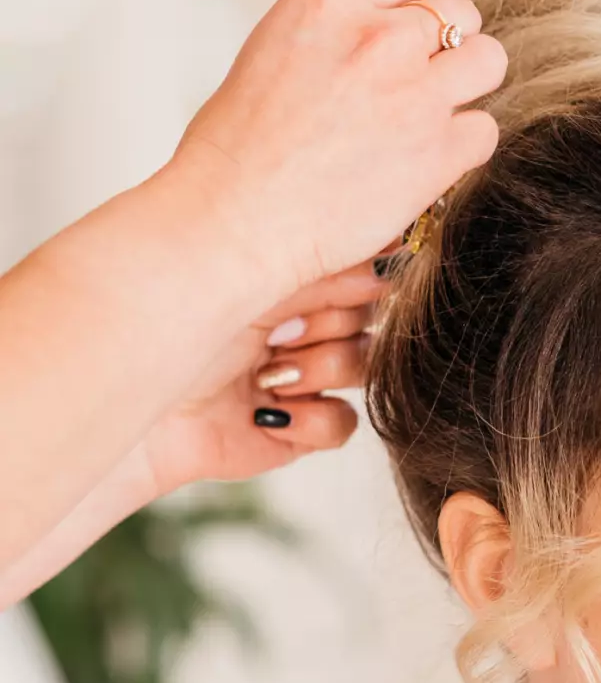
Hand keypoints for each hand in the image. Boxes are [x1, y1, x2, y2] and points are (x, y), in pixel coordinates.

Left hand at [137, 259, 386, 499]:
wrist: (131, 400)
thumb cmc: (172, 323)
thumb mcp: (255, 279)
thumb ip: (323, 265)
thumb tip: (386, 253)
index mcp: (288, 273)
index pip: (360, 270)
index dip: (356, 282)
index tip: (327, 287)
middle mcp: (298, 320)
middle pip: (369, 319)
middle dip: (329, 327)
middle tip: (280, 330)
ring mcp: (301, 374)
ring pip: (363, 370)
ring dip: (320, 372)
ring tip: (268, 376)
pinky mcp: (297, 428)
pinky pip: (343, 424)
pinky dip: (311, 420)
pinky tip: (268, 414)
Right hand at [162, 0, 506, 299]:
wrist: (239, 213)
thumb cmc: (242, 146)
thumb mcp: (278, 47)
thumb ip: (338, 32)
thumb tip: (381, 35)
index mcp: (331, 1)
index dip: (416, 5)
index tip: (410, 35)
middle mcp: (380, 38)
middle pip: (457, 15)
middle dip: (447, 47)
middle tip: (426, 82)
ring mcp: (416, 94)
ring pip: (489, 62)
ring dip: (471, 86)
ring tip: (441, 117)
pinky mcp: (439, 152)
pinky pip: (485, 131)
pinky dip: (467, 147)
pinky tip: (435, 162)